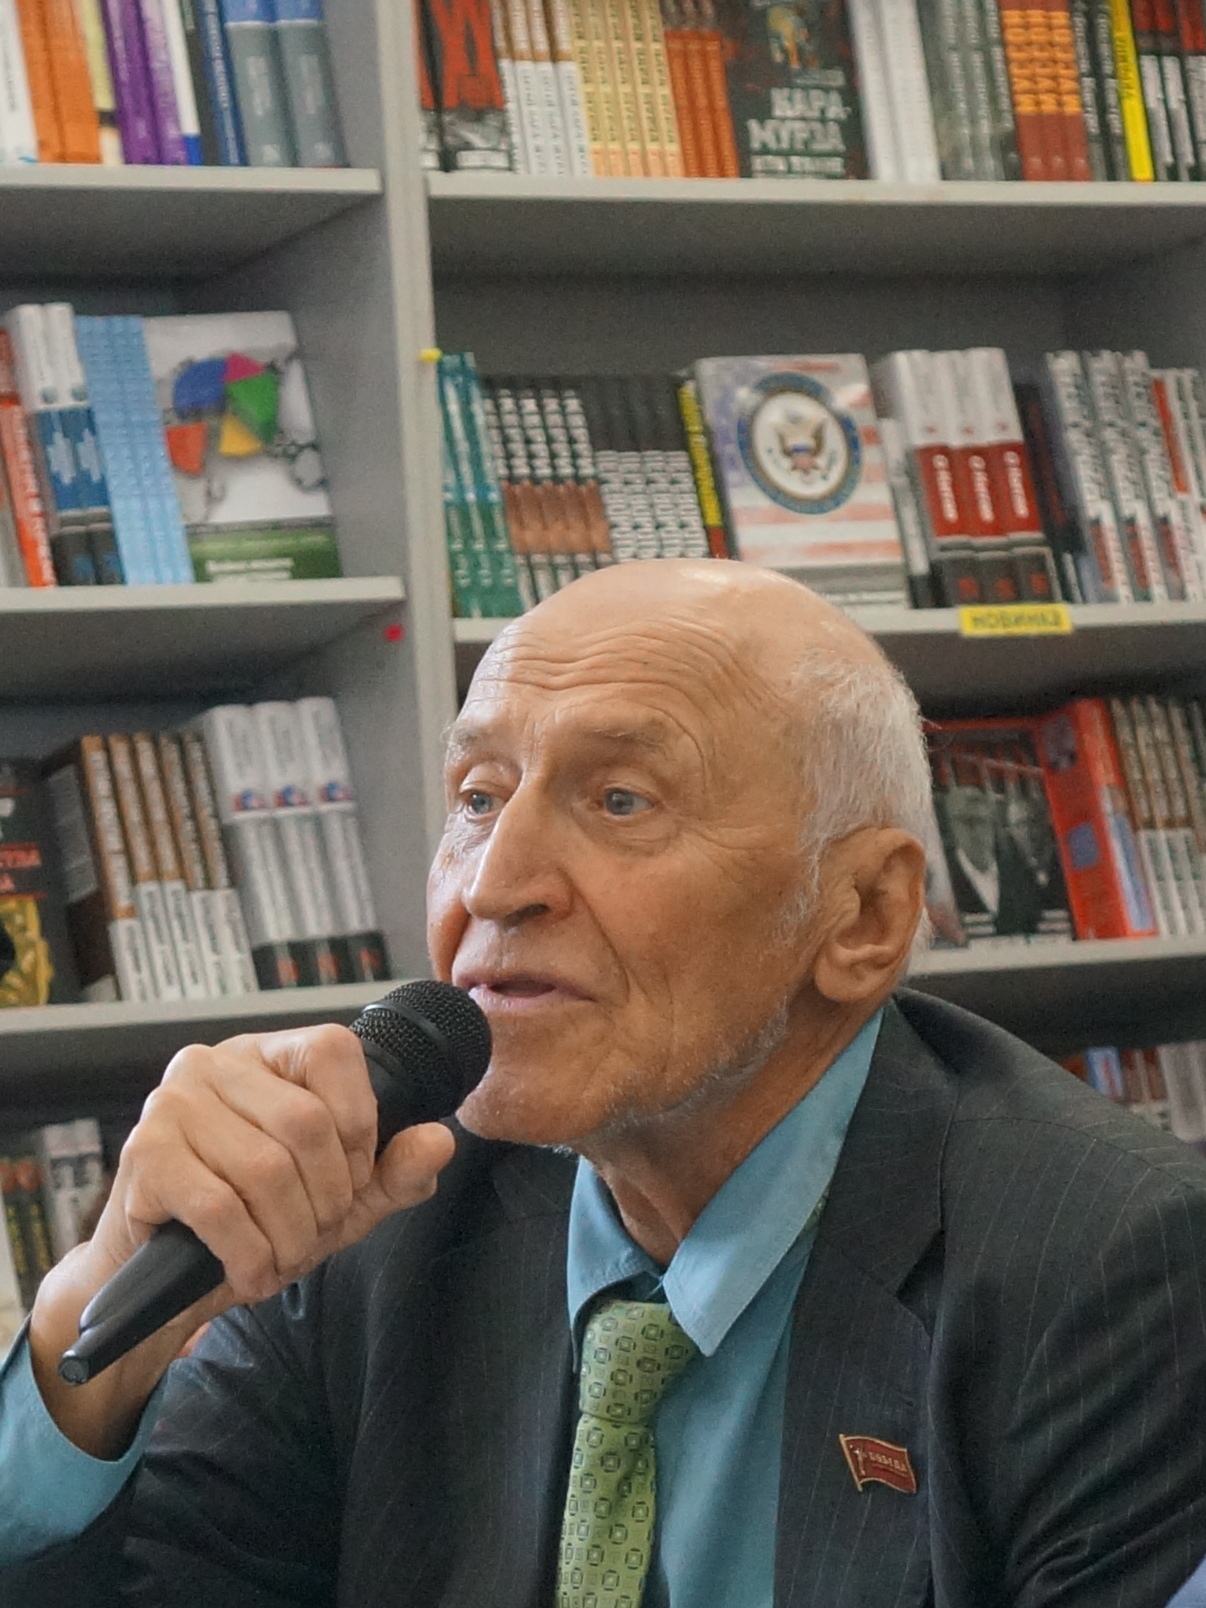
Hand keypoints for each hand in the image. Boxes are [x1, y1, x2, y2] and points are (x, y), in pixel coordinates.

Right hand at [28, 1024, 455, 1457]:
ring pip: (266, 1169)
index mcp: (268, 1055)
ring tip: (282, 1258)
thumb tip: (440, 1141)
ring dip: (289, 1235)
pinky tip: (251, 1272)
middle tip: (316, 1235)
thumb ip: (394, 1171)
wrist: (162, 1282)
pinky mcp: (145, 1154)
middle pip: (306, 1121)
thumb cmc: (254, 1222)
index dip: (360, 1124)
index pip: (334, 1050)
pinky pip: (220, 1207)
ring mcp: (173, 1103)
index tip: (353, 1180)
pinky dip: (250, 1255)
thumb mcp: (340, 1201)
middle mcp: (216, 1063)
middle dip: (327, 1197)